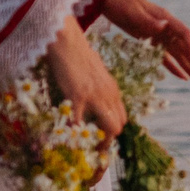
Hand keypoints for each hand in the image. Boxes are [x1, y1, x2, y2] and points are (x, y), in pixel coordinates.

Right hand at [45, 21, 125, 135]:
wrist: (68, 42)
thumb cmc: (78, 54)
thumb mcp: (96, 73)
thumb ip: (99, 87)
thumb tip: (95, 98)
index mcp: (114, 90)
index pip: (122, 118)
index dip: (112, 130)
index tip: (100, 137)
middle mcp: (110, 95)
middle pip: (118, 126)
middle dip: (107, 140)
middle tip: (92, 146)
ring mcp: (96, 97)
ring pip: (109, 128)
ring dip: (98, 142)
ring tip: (85, 148)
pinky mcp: (79, 96)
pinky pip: (79, 122)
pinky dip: (74, 132)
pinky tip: (68, 134)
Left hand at [101, 0, 189, 84]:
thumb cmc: (120, 2)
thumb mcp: (132, 11)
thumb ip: (148, 20)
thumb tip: (164, 26)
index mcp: (166, 19)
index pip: (186, 36)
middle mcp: (167, 29)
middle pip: (188, 50)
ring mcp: (160, 36)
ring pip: (180, 57)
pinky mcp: (150, 42)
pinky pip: (166, 58)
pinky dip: (175, 69)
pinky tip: (184, 78)